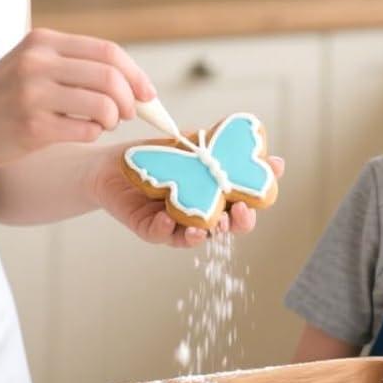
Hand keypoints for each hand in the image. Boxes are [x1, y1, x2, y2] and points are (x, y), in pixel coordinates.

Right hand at [0, 29, 153, 173]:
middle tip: (128, 115)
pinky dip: (92, 135)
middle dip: (131, 100)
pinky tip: (78, 134)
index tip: (148, 94)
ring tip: (101, 124)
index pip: (108, 51)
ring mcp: (32, 93)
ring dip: (113, 119)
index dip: (136, 74)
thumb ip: (72, 66)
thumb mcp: (29, 66)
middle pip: (111, 76)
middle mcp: (37, 61)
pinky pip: (85, 130)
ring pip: (104, 104)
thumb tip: (132, 82)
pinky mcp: (31, 126)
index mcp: (41, 41)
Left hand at [89, 142, 286, 248]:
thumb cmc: (156, 154)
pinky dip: (166, 229)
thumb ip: (224, 150)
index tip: (268, 183)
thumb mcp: (193, 145)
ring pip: (196, 236)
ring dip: (204, 232)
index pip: (243, 201)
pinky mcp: (148, 228)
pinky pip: (160, 235)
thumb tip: (271, 156)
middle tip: (241, 210)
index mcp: (213, 194)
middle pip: (227, 227)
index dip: (258, 197)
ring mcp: (174, 224)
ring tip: (207, 225)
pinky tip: (168, 219)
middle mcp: (198, 213)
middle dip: (239, 223)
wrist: (111, 161)